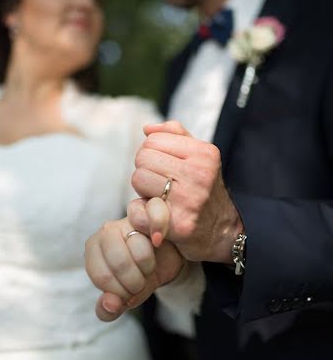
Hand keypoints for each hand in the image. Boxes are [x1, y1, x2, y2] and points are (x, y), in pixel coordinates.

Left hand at [85, 203, 184, 321]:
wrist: (166, 259)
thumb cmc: (138, 276)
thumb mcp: (123, 299)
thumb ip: (109, 309)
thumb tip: (110, 305)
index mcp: (92, 252)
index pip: (102, 276)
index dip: (121, 291)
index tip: (128, 292)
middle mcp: (105, 232)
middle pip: (119, 263)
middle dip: (136, 281)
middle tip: (141, 280)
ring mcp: (126, 220)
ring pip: (139, 251)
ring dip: (149, 267)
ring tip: (149, 264)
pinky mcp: (148, 213)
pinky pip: (154, 233)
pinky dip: (159, 246)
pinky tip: (158, 246)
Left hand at [130, 120, 242, 262]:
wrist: (223, 231)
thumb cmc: (203, 189)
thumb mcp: (199, 156)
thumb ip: (175, 135)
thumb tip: (147, 129)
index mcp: (204, 154)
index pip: (152, 140)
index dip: (152, 153)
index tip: (164, 168)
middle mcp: (200, 174)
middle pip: (142, 158)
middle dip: (146, 170)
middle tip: (161, 184)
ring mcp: (189, 200)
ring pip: (138, 179)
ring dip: (143, 190)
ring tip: (160, 197)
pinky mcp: (178, 224)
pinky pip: (137, 209)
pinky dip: (140, 213)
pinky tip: (156, 215)